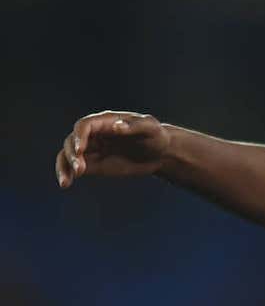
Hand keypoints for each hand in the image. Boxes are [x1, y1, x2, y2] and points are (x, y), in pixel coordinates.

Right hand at [55, 111, 170, 187]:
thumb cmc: (156, 136)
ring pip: (68, 154)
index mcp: (106, 122)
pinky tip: (65, 184)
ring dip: (64, 166)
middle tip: (80, 168)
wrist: (160, 154)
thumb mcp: (151, 128)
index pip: (85, 125)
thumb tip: (116, 126)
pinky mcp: (93, 164)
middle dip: (72, 154)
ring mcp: (92, 149)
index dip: (79, 136)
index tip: (80, 149)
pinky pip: (73, 167)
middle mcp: (95, 134)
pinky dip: (66, 174)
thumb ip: (134, 126)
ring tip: (66, 181)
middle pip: (72, 140)